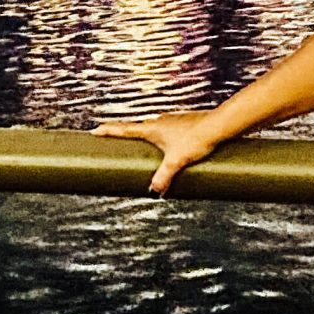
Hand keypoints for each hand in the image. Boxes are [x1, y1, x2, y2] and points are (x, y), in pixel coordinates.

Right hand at [91, 110, 222, 194]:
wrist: (219, 125)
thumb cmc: (197, 140)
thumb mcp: (176, 162)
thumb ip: (163, 177)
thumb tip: (154, 192)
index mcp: (151, 128)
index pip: (123, 128)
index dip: (108, 131)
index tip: (94, 131)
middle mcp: (159, 122)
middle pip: (136, 127)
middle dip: (124, 134)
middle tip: (113, 139)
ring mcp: (171, 121)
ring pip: (152, 129)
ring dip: (144, 137)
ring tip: (142, 149)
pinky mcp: (183, 124)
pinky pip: (166, 132)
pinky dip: (161, 139)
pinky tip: (169, 147)